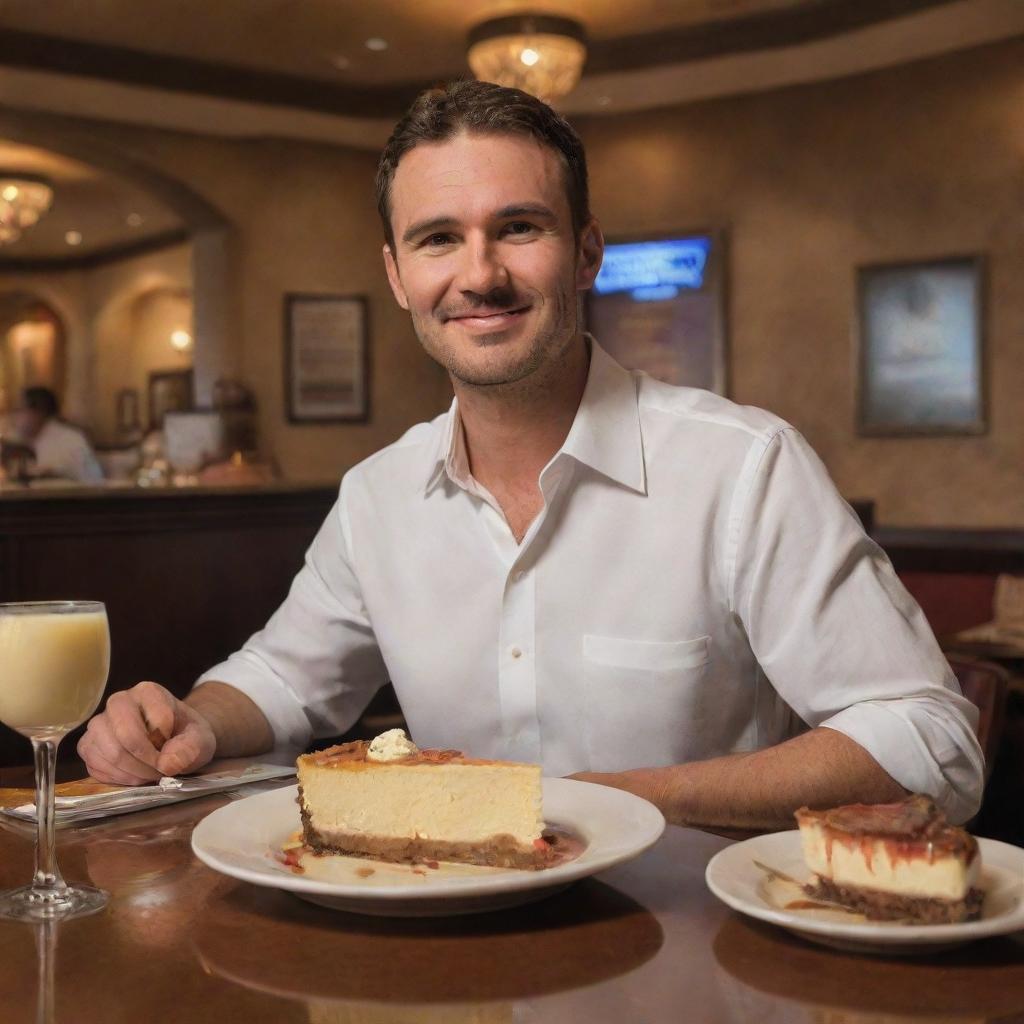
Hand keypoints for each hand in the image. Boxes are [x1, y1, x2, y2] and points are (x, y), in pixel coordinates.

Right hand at [77, 681, 216, 784]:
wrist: (172, 742)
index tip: (176, 751)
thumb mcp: (201, 740)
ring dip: (134, 772)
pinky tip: (135, 775)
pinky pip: (97, 767)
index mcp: (148, 692)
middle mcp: (118, 702)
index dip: (168, 745)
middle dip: (148, 762)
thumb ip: (192, 747)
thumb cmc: (186, 737)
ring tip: (151, 773)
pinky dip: (119, 778)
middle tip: (162, 770)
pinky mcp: (88, 746)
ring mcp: (99, 724)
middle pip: (126, 737)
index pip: (157, 720)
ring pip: (110, 754)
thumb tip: (168, 763)